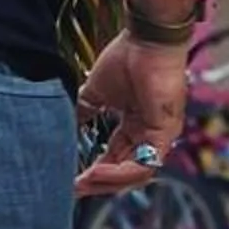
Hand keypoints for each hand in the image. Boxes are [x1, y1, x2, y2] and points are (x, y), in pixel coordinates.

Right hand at [74, 31, 189, 198]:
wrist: (146, 39)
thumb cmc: (128, 57)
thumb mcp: (96, 92)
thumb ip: (83, 111)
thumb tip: (64, 124)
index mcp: (136, 126)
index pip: (116, 158)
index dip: (94, 171)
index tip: (71, 179)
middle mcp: (150, 135)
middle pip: (126, 172)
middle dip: (98, 184)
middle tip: (73, 189)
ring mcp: (160, 136)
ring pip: (135, 175)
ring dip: (107, 182)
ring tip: (82, 182)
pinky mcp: (164, 133)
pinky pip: (144, 164)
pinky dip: (118, 172)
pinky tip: (95, 171)